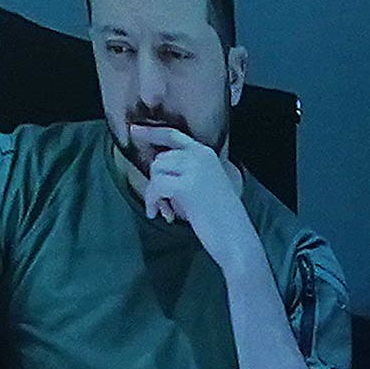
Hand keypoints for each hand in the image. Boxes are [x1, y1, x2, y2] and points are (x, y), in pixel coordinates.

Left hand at [126, 125, 261, 278]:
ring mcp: (194, 169)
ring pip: (156, 170)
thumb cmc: (220, 217)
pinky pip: (156, 186)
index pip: (173, 135)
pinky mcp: (186, 185)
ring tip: (164, 209)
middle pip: (160, 157)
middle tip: (162, 203)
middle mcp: (201, 156)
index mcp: (207, 153)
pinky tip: (157, 213)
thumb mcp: (206, 184)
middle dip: (156, 180)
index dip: (151, 132)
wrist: (235, 237)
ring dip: (154, 192)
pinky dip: (152, 200)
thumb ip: (187, 170)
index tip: (134, 131)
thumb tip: (158, 165)